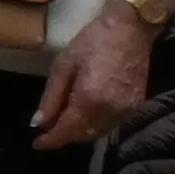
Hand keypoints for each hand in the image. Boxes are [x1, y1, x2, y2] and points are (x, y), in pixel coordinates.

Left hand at [31, 3, 155, 150]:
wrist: (131, 29)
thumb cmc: (93, 41)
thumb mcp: (63, 66)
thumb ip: (51, 98)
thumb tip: (39, 123)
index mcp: (90, 100)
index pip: (67, 131)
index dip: (51, 141)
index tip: (37, 144)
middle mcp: (111, 111)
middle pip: (84, 135)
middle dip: (65, 136)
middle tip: (48, 130)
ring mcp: (128, 110)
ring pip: (99, 132)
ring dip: (80, 131)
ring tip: (63, 121)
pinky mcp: (137, 105)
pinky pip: (112, 124)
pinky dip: (96, 124)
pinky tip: (84, 114)